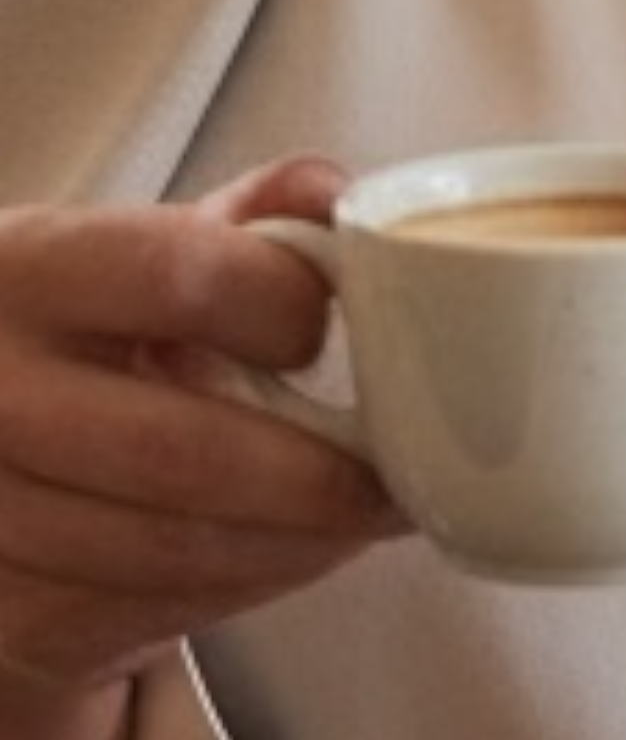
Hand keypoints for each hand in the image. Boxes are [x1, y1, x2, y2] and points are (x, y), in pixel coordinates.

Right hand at [0, 158, 406, 720]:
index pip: (175, 276)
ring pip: (175, 547)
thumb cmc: (99, 336)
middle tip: (397, 470)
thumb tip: (344, 200)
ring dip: (298, 539)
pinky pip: (158, 609)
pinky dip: (253, 583)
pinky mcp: (11, 614)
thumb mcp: (156, 250)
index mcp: (26, 270)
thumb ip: (253, 214)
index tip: (331, 325)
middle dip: (314, 473)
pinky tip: (296, 548)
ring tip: (366, 511)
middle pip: (178, 449)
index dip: (280, 304)